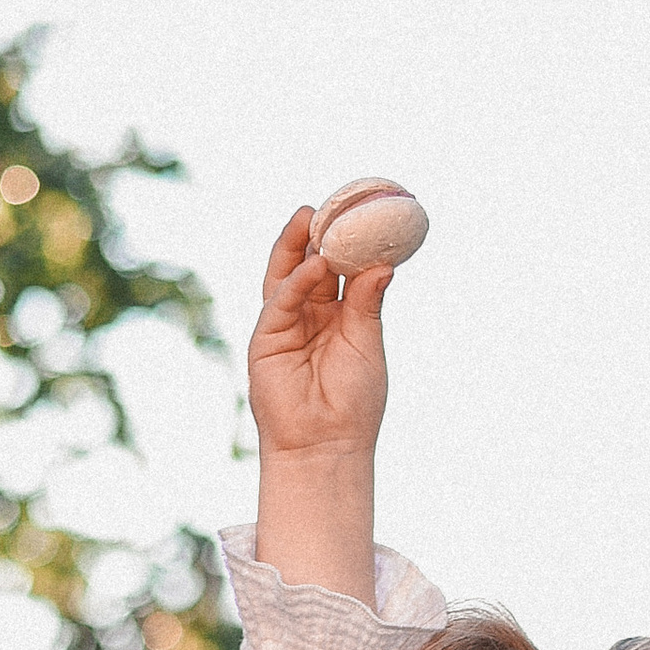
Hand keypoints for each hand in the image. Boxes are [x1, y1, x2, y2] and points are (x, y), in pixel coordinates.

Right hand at [247, 204, 391, 463]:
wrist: (327, 445)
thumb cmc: (354, 403)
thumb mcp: (367, 344)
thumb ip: (367, 303)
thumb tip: (383, 263)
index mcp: (337, 317)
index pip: (338, 270)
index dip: (346, 242)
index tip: (359, 213)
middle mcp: (309, 316)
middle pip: (309, 264)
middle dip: (316, 234)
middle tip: (329, 204)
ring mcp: (285, 324)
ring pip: (287, 274)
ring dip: (296, 244)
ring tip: (310, 216)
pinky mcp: (266, 337)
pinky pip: (280, 300)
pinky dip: (296, 280)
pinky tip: (315, 263)